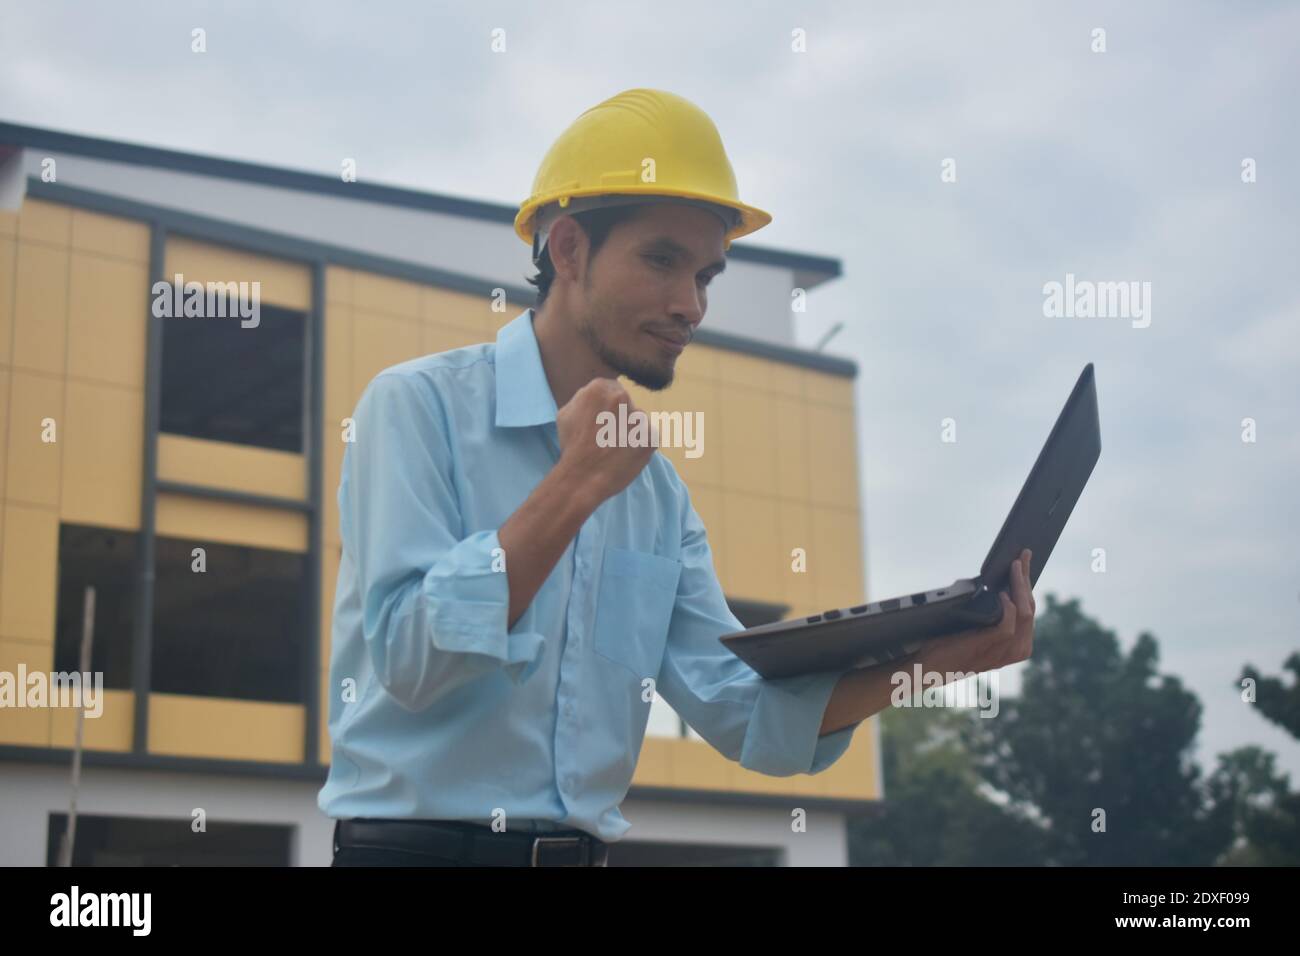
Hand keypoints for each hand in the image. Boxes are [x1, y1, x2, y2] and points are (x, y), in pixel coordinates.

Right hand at [555, 377, 656, 504]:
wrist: (583, 477)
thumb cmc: (572, 447)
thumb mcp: (566, 413)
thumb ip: (583, 398)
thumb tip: (596, 396)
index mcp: (599, 387)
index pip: (610, 389)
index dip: (605, 407)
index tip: (600, 421)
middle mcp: (622, 397)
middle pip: (626, 403)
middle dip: (619, 417)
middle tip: (607, 436)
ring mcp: (639, 417)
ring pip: (638, 420)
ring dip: (631, 430)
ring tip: (615, 448)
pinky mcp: (651, 436)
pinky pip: (648, 436)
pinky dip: (640, 445)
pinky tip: (626, 455)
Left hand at [920, 548, 1035, 674]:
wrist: (931, 666)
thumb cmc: (953, 644)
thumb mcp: (981, 629)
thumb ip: (995, 615)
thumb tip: (999, 582)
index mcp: (1019, 645)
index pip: (1030, 609)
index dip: (1028, 584)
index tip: (1025, 561)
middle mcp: (1018, 650)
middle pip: (1029, 608)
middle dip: (1026, 579)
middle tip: (1023, 556)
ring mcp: (1005, 651)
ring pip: (1023, 612)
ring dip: (1019, 586)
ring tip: (1014, 566)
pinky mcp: (990, 647)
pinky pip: (1008, 625)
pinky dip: (1008, 607)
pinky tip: (1002, 593)